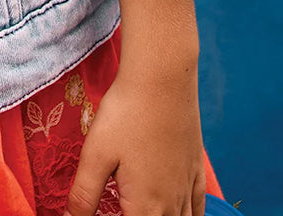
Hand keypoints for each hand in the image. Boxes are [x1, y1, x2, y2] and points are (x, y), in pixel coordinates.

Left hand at [63, 62, 206, 215]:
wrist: (162, 81)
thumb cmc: (126, 115)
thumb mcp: (95, 155)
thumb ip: (84, 194)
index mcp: (145, 207)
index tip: (100, 213)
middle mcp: (172, 204)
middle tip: (118, 207)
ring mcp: (188, 188)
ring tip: (141, 210)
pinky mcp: (196, 169)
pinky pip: (198, 209)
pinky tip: (180, 214)